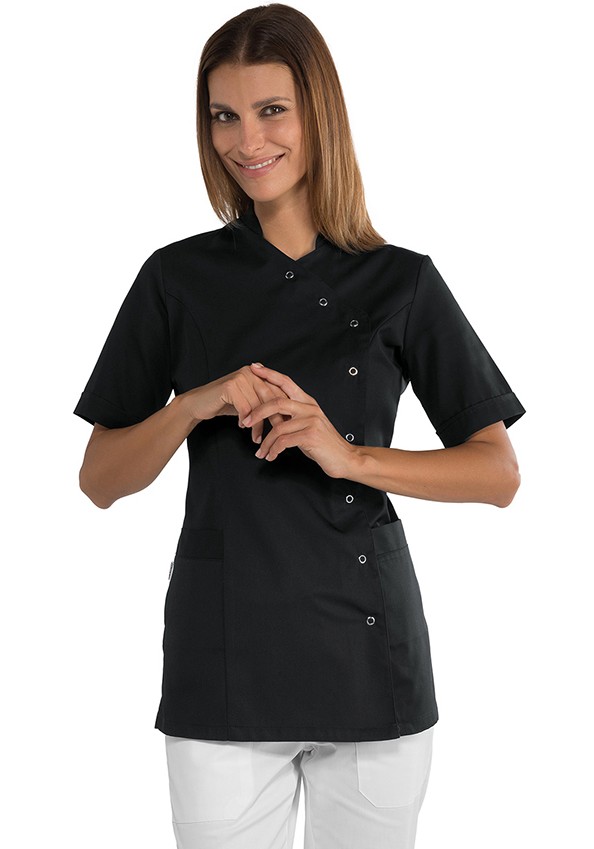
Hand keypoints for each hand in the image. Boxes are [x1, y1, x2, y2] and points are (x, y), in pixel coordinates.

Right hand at [179, 364, 290, 444]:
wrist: (199, 404)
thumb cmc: (225, 404)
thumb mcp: (248, 402)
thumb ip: (264, 402)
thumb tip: (286, 415)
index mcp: (258, 374)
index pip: (277, 391)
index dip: (284, 409)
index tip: (288, 427)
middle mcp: (250, 373)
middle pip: (270, 398)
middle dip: (274, 419)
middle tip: (277, 435)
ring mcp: (240, 378)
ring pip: (258, 406)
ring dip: (259, 425)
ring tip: (258, 438)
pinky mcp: (230, 386)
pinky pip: (245, 408)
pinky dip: (246, 421)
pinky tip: (243, 428)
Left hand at [240, 363, 356, 478]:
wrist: (345, 458)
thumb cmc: (324, 443)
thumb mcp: (305, 425)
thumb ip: (288, 417)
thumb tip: (266, 413)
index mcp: (308, 402)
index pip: (286, 382)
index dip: (269, 374)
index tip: (255, 368)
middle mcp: (309, 408)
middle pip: (277, 402)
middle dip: (257, 411)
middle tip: (245, 421)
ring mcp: (311, 420)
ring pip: (278, 427)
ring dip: (266, 442)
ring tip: (261, 451)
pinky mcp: (310, 435)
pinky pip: (284, 441)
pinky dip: (274, 450)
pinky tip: (271, 456)